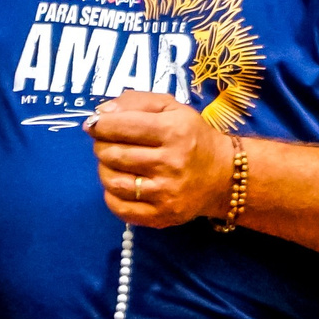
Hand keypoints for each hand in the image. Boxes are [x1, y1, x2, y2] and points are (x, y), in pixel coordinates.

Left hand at [87, 92, 228, 227]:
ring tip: (112, 163)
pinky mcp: (162, 216)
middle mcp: (170, 163)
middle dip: (101, 145)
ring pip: (112, 181)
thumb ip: (136, 102)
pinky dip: (111, 195)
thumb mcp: (171, 108)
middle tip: (105, 143)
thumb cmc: (193, 136)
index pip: (121, 126)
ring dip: (104, 169)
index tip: (94, 124)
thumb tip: (101, 113)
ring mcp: (166, 193)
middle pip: (113, 154)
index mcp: (173, 131)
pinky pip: (119, 207)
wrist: (224, 176)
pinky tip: (120, 184)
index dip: (100, 124)